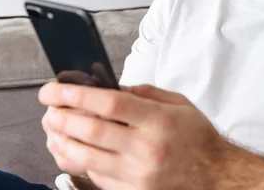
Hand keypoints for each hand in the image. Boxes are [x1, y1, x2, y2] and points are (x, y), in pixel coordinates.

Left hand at [39, 83, 225, 189]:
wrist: (216, 176)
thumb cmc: (197, 138)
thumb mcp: (180, 103)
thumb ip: (146, 93)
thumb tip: (112, 87)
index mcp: (159, 120)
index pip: (110, 103)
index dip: (77, 94)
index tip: (55, 89)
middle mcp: (147, 148)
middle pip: (92, 130)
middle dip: (62, 117)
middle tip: (48, 109)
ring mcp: (138, 174)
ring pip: (87, 156)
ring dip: (63, 141)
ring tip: (53, 130)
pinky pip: (97, 177)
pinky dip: (81, 162)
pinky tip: (74, 150)